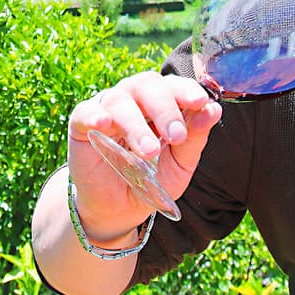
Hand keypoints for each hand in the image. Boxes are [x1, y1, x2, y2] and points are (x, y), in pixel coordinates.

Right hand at [65, 70, 223, 239]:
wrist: (119, 209)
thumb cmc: (152, 180)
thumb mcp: (179, 165)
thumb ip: (194, 138)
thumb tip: (213, 110)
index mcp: (160, 103)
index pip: (173, 85)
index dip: (186, 90)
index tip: (200, 102)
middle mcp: (133, 99)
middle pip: (147, 85)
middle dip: (165, 108)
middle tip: (175, 135)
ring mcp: (106, 109)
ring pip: (119, 100)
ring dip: (136, 125)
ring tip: (148, 152)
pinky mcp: (81, 125)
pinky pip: (85, 112)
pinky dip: (94, 115)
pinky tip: (103, 124)